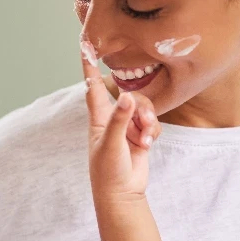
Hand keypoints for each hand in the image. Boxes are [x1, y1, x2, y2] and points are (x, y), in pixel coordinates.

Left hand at [82, 52, 161, 200]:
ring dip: (148, 123)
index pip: (93, 87)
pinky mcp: (141, 135)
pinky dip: (153, 131)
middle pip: (131, 97)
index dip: (90, 66)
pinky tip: (148, 145)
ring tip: (145, 141)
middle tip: (142, 124)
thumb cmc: (109, 172)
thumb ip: (120, 120)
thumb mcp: (112, 145)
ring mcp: (128, 127)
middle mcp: (113, 119)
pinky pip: (152, 122)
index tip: (86, 45)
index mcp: (99, 118)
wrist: (123, 195)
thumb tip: (126, 96)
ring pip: (144, 109)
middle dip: (140, 108)